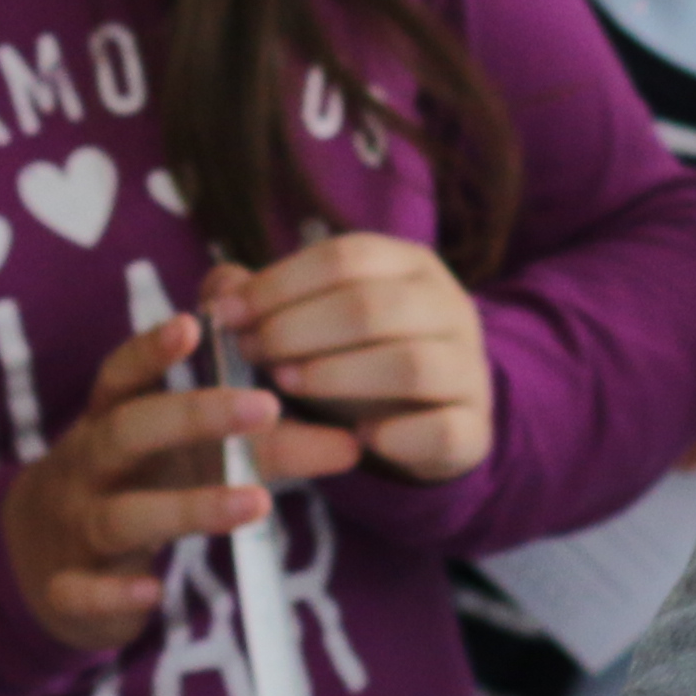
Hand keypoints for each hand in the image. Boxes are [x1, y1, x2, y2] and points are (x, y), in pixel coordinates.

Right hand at [0, 313, 350, 648]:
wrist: (40, 559)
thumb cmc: (134, 485)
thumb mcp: (182, 452)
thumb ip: (257, 434)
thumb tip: (352, 436)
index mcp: (112, 421)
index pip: (123, 375)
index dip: (151, 349)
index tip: (194, 322)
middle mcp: (90, 467)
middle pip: (127, 431)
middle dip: (192, 415)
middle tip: (266, 405)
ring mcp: (77, 528)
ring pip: (120, 514)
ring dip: (187, 506)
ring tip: (256, 501)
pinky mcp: (68, 590)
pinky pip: (83, 591)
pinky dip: (114, 592)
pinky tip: (154, 590)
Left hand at [223, 234, 496, 486]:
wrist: (433, 421)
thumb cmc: (359, 359)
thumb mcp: (316, 321)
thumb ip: (266, 301)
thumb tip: (220, 289)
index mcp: (411, 267)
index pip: (346, 256)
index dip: (280, 283)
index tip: (227, 313)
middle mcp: (449, 308)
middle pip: (374, 306)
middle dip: (299, 329)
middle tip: (253, 352)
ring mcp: (468, 368)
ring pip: (412, 366)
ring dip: (338, 376)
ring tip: (287, 387)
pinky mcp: (474, 428)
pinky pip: (442, 429)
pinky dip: (395, 436)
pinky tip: (356, 439)